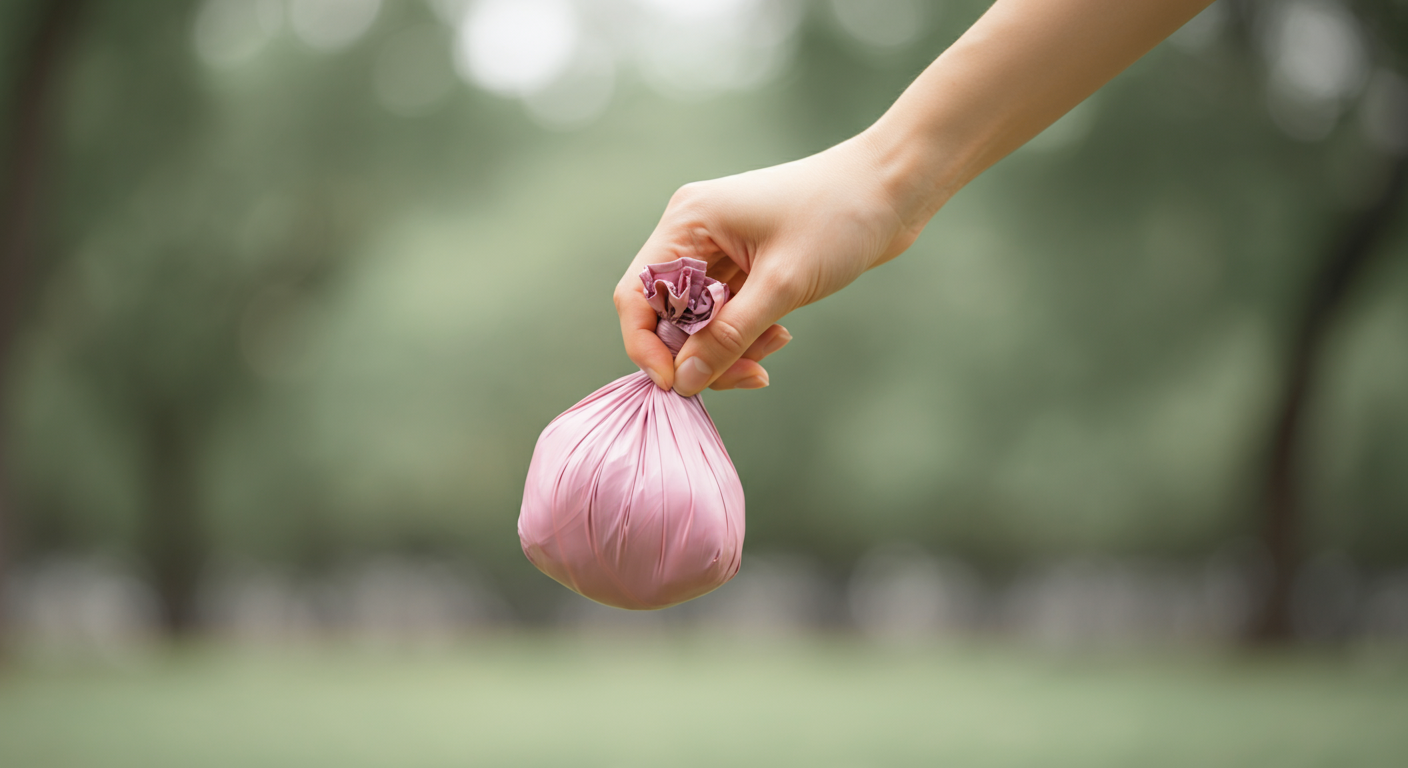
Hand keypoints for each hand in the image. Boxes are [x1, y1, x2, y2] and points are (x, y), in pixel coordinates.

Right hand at [614, 134, 921, 395]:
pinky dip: (746, 335)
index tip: (675, 383)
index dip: (646, 345)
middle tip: (747, 374)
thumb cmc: (838, 217)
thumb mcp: (781, 285)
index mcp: (689, 222)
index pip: (637, 294)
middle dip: (699, 352)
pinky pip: (727, 315)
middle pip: (667, 314)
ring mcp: (720, 249)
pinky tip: (780, 336)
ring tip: (774, 348)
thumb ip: (728, 337)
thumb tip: (684, 382)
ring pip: (699, 321)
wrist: (893, 189)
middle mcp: (695, 234)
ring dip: (729, 347)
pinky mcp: (746, 265)